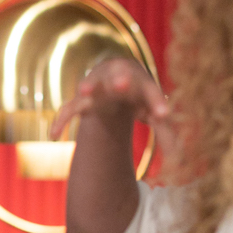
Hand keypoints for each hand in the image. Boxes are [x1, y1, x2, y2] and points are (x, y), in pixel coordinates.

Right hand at [50, 58, 175, 153]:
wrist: (118, 75)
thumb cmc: (139, 97)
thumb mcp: (153, 111)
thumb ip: (164, 131)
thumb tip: (178, 156)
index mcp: (141, 83)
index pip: (150, 91)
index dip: (155, 102)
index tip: (163, 115)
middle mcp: (118, 79)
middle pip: (119, 75)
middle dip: (120, 79)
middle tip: (123, 84)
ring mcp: (97, 86)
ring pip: (91, 83)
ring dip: (88, 85)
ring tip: (84, 90)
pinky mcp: (81, 98)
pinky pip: (68, 108)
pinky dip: (61, 120)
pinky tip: (54, 136)